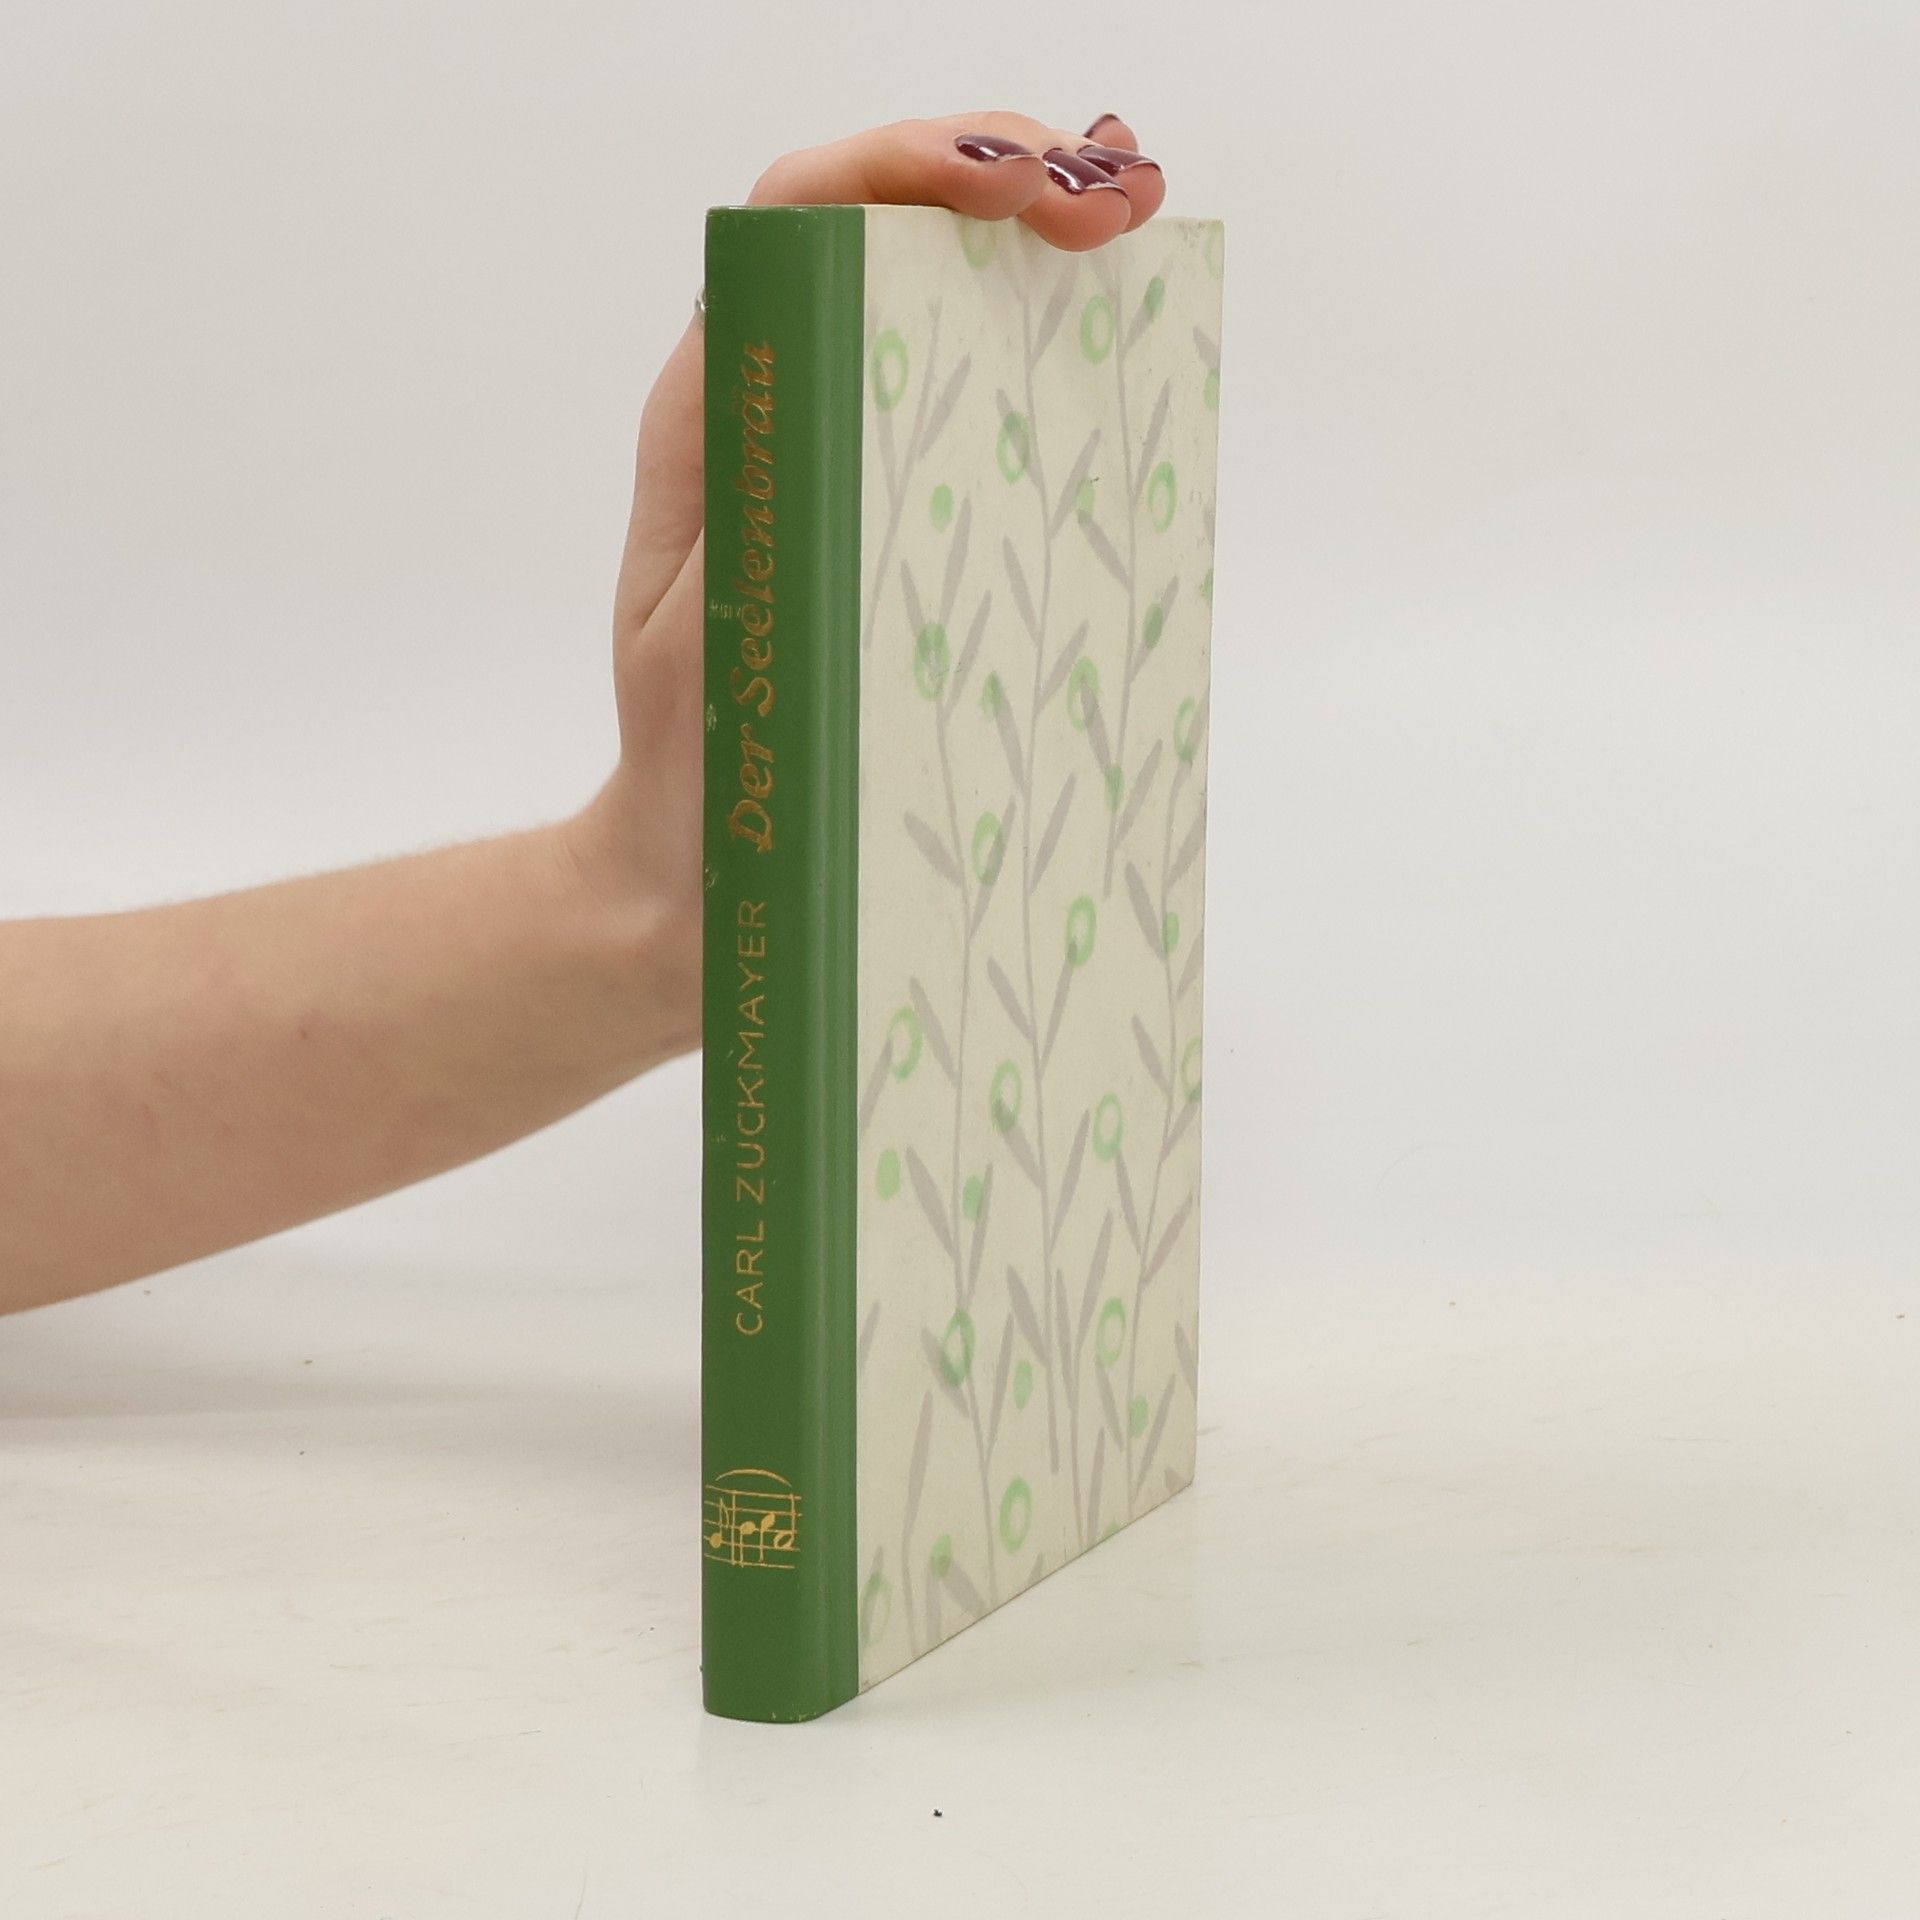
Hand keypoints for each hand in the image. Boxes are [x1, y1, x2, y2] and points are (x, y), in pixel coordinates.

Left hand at [567, 112, 1165, 1050]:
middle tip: (1120, 202)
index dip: (909, 168)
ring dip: (1041, 256)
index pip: (801, 220)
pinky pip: (976, 425)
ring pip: (940, 314)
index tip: (1023, 190)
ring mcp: (848, 473)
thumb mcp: (708, 637)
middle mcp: (782, 417)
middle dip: (1010, 179)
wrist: (697, 887)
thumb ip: (750, 512)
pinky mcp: (902, 540)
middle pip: (888, 236)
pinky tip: (1123, 371)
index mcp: (724, 417)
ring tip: (1138, 241)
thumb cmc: (697, 779)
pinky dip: (1048, 371)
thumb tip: (826, 371)